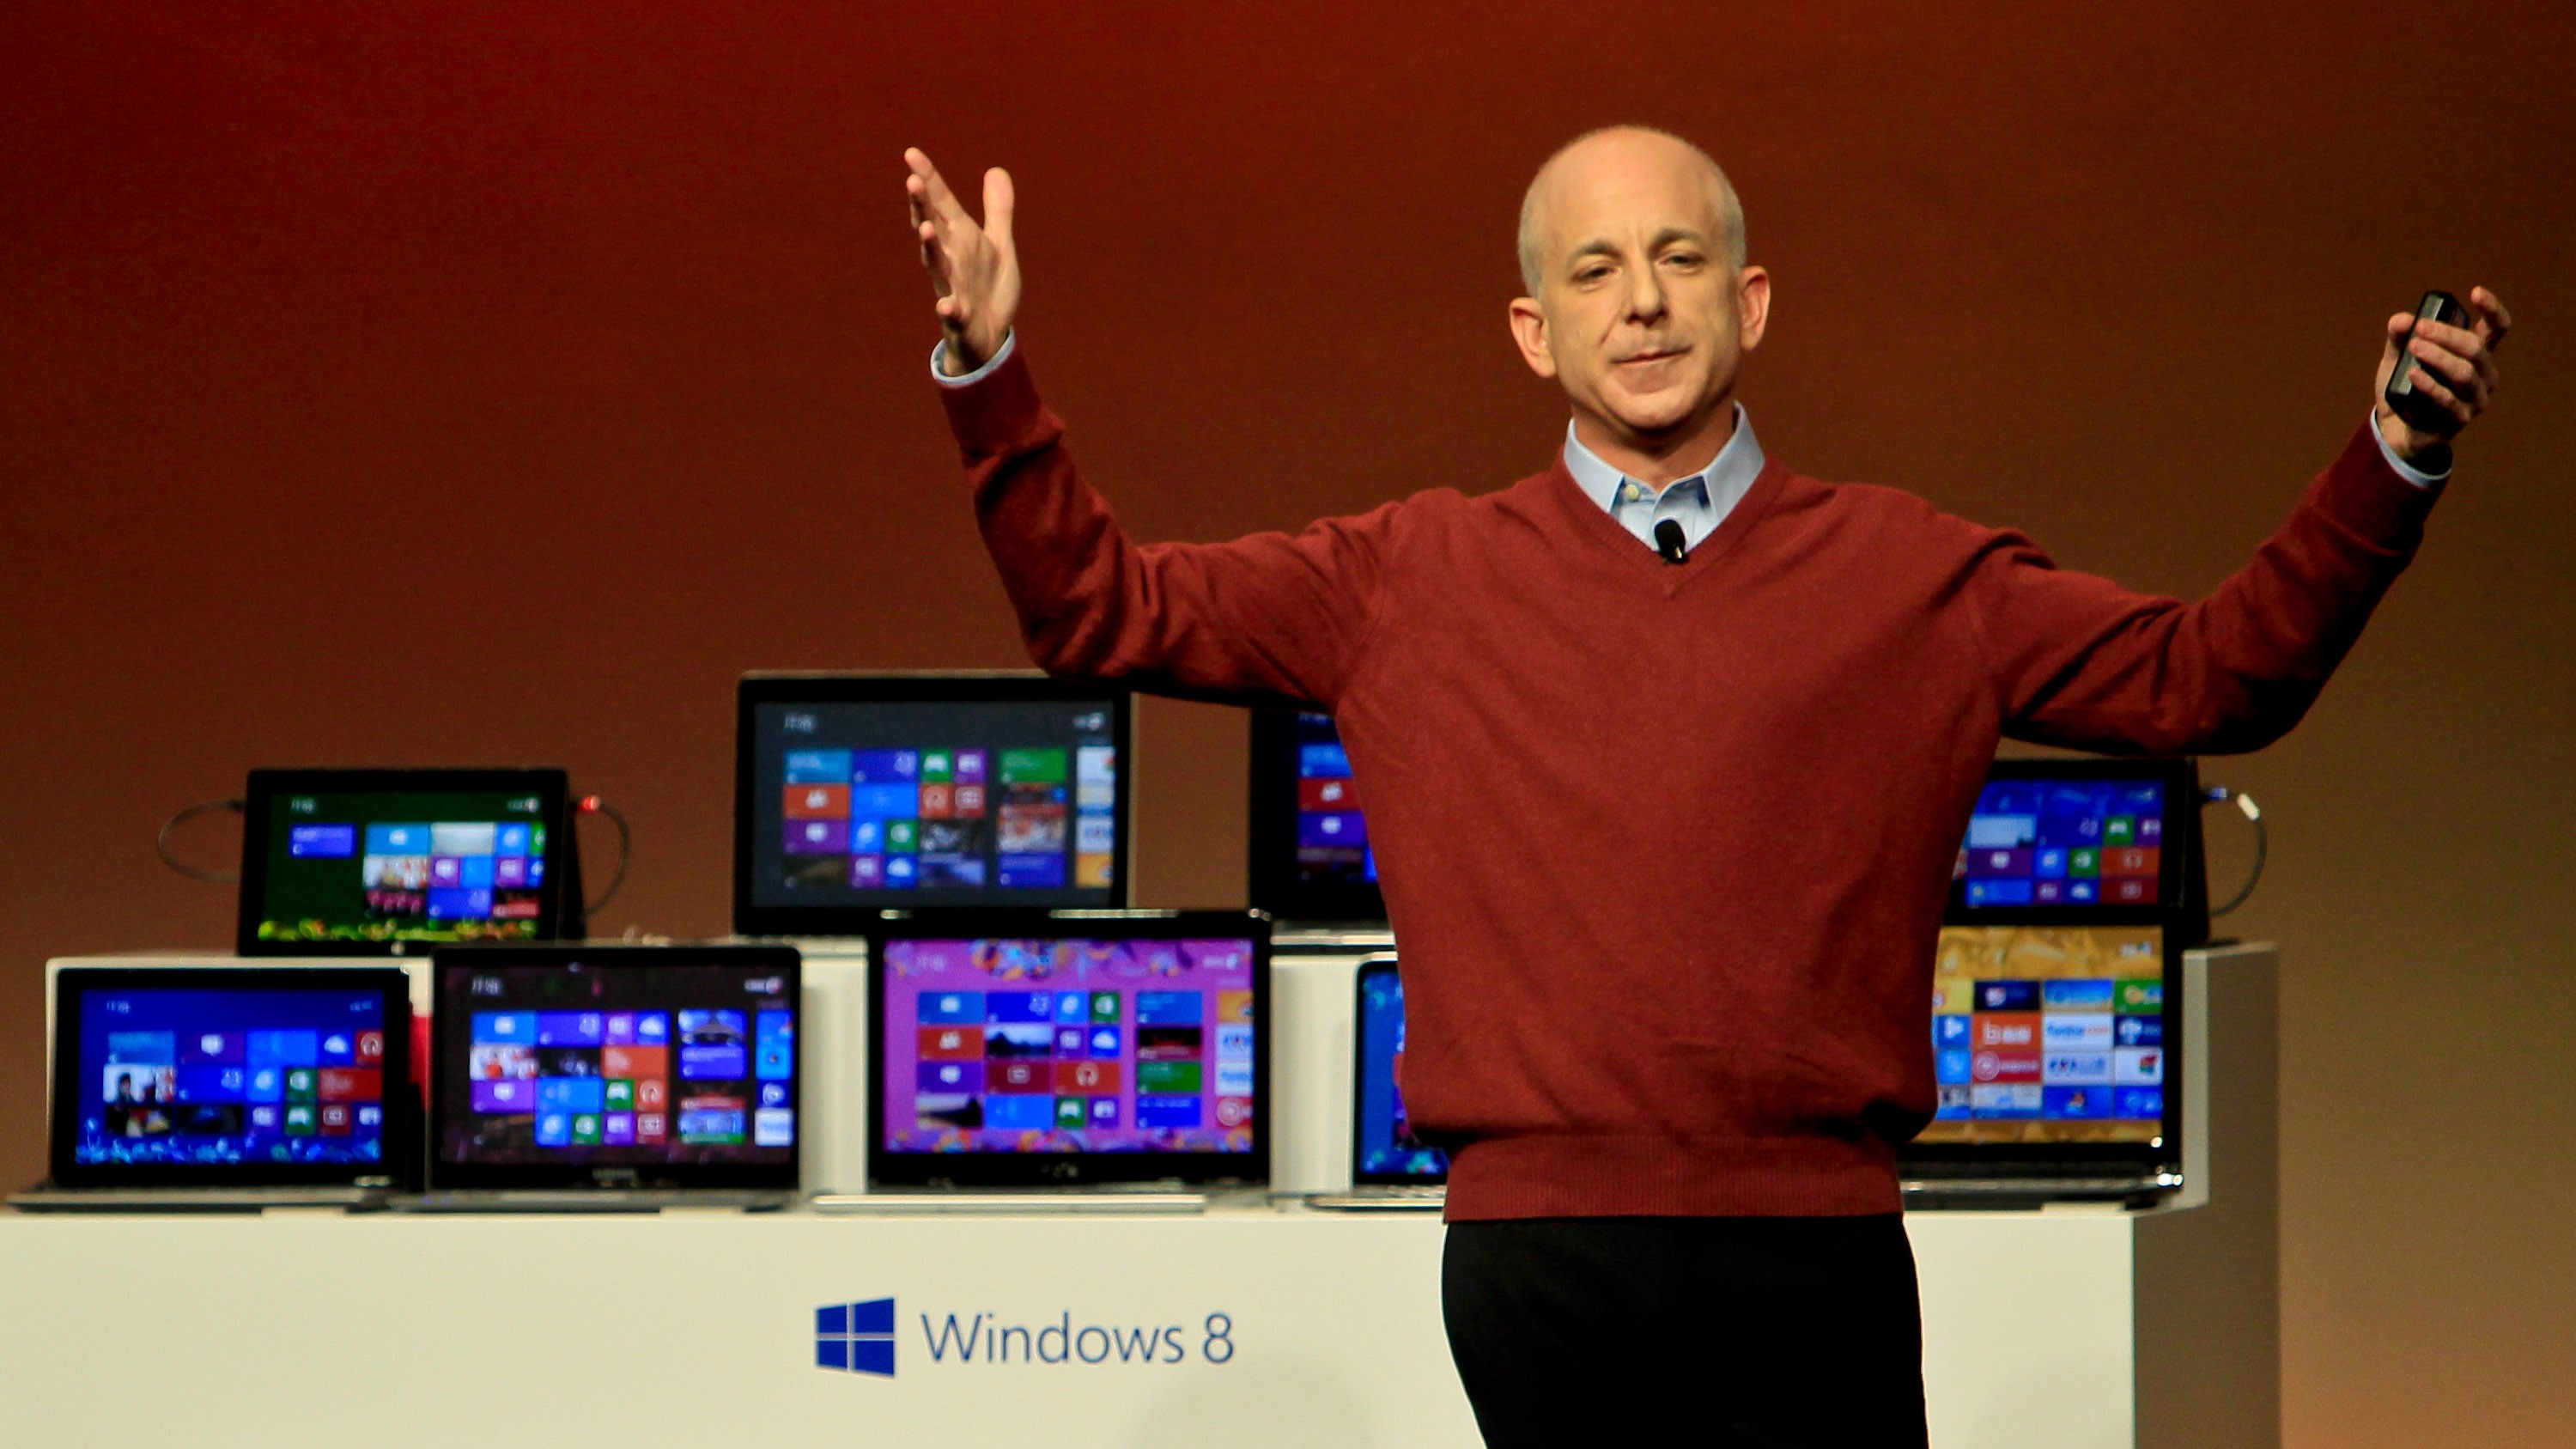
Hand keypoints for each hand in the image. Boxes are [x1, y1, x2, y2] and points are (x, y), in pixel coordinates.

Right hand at [906, 148, 1018, 375]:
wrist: (987, 336)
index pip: (941, 204)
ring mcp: (952, 287)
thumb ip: (997, 209)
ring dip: (930, 247)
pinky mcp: (959, 318)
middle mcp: (949, 259)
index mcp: (959, 239)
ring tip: (924, 228)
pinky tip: (947, 305)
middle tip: (912, 180)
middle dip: (922, 205)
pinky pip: (952, 313)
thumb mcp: (998, 244)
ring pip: (936, 265)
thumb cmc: (987, 287)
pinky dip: (950, 309)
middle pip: (932, 227)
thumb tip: (996, 169)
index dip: (929, 179)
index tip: (911, 153)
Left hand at [2374, 285, 2511, 459]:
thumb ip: (2399, 338)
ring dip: (2439, 357)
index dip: (2492, 309)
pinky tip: (2413, 373)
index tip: (2475, 292)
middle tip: (2420, 328)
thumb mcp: (2398, 358)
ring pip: (2465, 373)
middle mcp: (2483, 375)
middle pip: (2475, 348)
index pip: (2496, 329)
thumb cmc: (2405, 387)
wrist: (2395, 428)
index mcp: (2476, 355)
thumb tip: (2401, 320)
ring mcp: (2474, 399)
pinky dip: (2430, 384)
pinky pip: (2447, 400)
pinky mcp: (2459, 419)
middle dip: (2447, 335)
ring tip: (2414, 347)